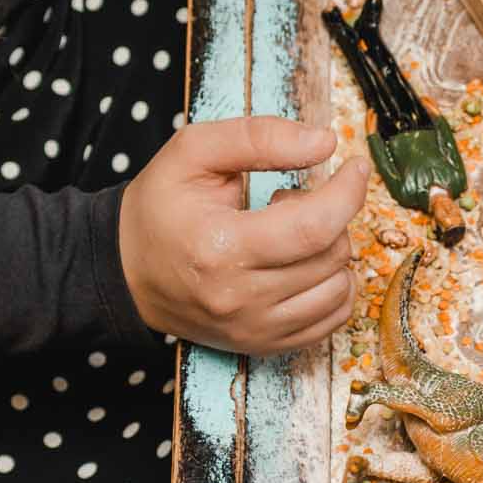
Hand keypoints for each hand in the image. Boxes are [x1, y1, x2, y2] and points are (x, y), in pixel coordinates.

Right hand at [120, 117, 367, 354]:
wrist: (126, 271)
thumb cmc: (160, 208)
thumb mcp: (193, 152)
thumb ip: (257, 138)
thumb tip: (324, 143)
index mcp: (221, 247)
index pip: (314, 226)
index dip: (347, 193)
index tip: (355, 168)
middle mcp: (241, 297)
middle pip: (331, 254)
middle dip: (328, 215)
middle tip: (287, 201)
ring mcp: (255, 327)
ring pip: (339, 288)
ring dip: (331, 251)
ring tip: (288, 235)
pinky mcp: (266, 344)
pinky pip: (333, 318)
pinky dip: (333, 286)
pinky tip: (303, 264)